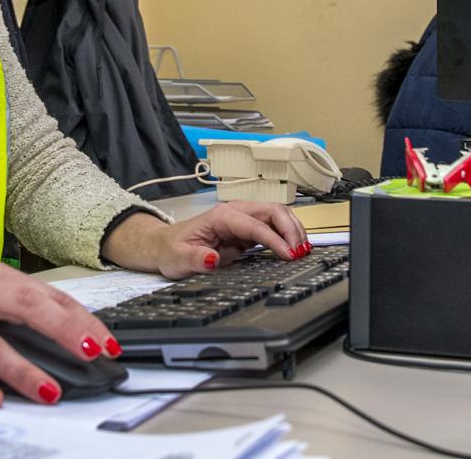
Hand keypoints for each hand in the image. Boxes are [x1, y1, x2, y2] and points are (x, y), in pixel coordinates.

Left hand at [103, 201, 311, 278]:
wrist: (166, 245)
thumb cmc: (172, 249)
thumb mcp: (178, 258)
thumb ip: (195, 258)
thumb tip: (212, 259)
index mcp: (221, 216)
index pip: (256, 224)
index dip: (275, 238)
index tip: (289, 254)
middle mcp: (235, 213)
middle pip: (273, 211)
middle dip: (291, 229)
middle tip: (301, 252)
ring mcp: (243, 219)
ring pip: (278, 215)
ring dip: (293, 230)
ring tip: (303, 250)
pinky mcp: (247, 230)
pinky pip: (274, 227)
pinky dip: (287, 235)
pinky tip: (294, 249)